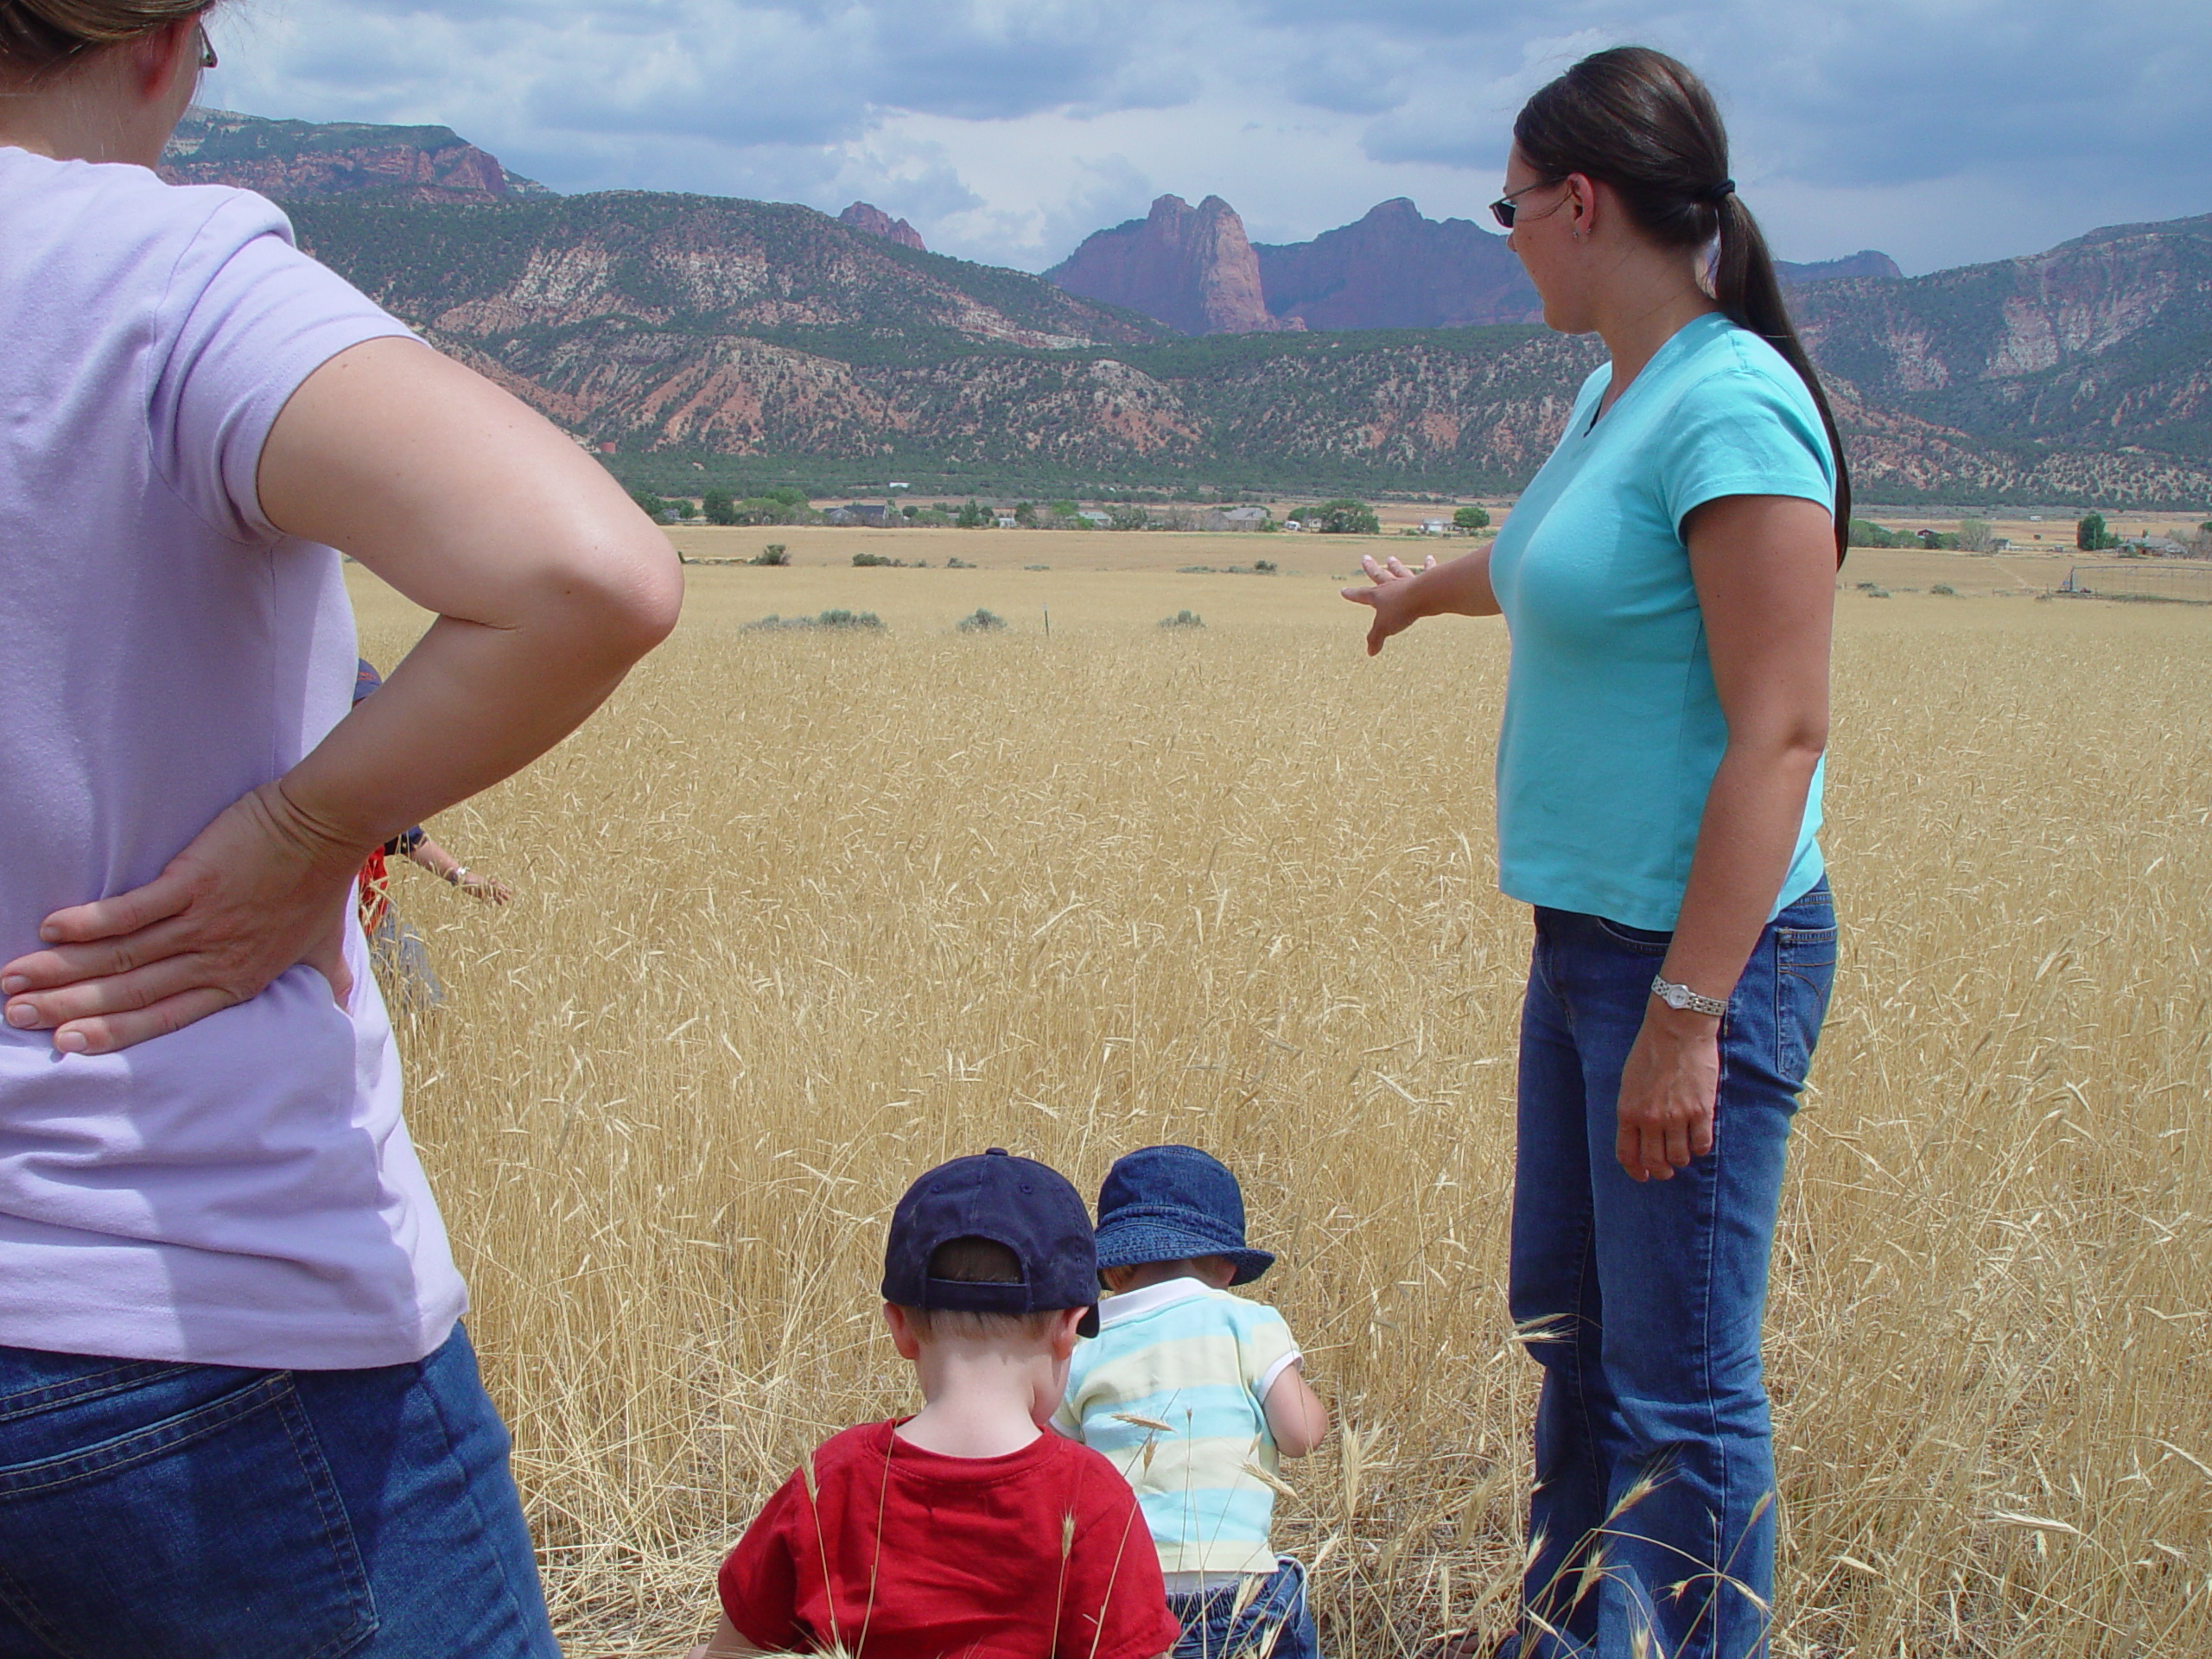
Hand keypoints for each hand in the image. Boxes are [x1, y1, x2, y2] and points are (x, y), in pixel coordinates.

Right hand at [1, 782, 359, 1055]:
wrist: (328, 826)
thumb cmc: (321, 883)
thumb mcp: (324, 945)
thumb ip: (323, 979)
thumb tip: (340, 1003)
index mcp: (238, 978)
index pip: (165, 1015)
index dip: (112, 1033)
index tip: (67, 1045)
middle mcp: (216, 958)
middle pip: (130, 992)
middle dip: (69, 1008)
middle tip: (16, 1016)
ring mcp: (203, 921)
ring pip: (122, 956)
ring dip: (62, 969)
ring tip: (14, 980)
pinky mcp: (194, 881)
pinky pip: (134, 909)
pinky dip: (90, 921)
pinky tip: (50, 929)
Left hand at [458, 869, 512, 904]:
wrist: (460, 878)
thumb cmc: (469, 878)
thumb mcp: (477, 880)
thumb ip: (486, 882)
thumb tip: (494, 881)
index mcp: (487, 882)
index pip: (498, 886)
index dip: (504, 889)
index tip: (510, 892)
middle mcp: (486, 886)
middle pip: (495, 890)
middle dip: (502, 895)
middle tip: (508, 899)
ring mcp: (481, 890)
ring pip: (491, 895)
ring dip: (496, 899)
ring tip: (501, 904)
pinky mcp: (476, 893)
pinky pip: (484, 898)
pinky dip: (488, 902)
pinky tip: (491, 906)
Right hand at [1340, 553, 1435, 655]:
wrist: (1424, 596)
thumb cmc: (1402, 610)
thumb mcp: (1384, 628)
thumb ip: (1375, 639)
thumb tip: (1370, 652)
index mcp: (1378, 596)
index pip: (1361, 595)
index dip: (1352, 594)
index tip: (1343, 590)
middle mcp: (1391, 585)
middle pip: (1378, 575)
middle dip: (1370, 568)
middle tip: (1364, 558)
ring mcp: (1408, 581)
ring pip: (1399, 571)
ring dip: (1394, 565)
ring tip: (1391, 558)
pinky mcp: (1425, 580)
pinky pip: (1427, 570)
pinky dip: (1428, 564)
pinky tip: (1430, 558)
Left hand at [1615, 1002, 1720, 1179]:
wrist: (1677, 1029)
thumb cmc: (1651, 1051)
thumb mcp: (1629, 1082)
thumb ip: (1633, 1109)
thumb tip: (1638, 1134)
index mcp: (1628, 1111)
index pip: (1627, 1154)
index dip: (1635, 1171)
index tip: (1643, 1177)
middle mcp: (1650, 1119)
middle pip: (1655, 1162)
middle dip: (1661, 1171)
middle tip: (1667, 1169)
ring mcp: (1676, 1116)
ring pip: (1680, 1157)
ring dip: (1682, 1159)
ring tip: (1684, 1151)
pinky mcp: (1701, 1111)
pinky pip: (1702, 1144)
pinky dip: (1701, 1148)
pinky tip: (1700, 1140)